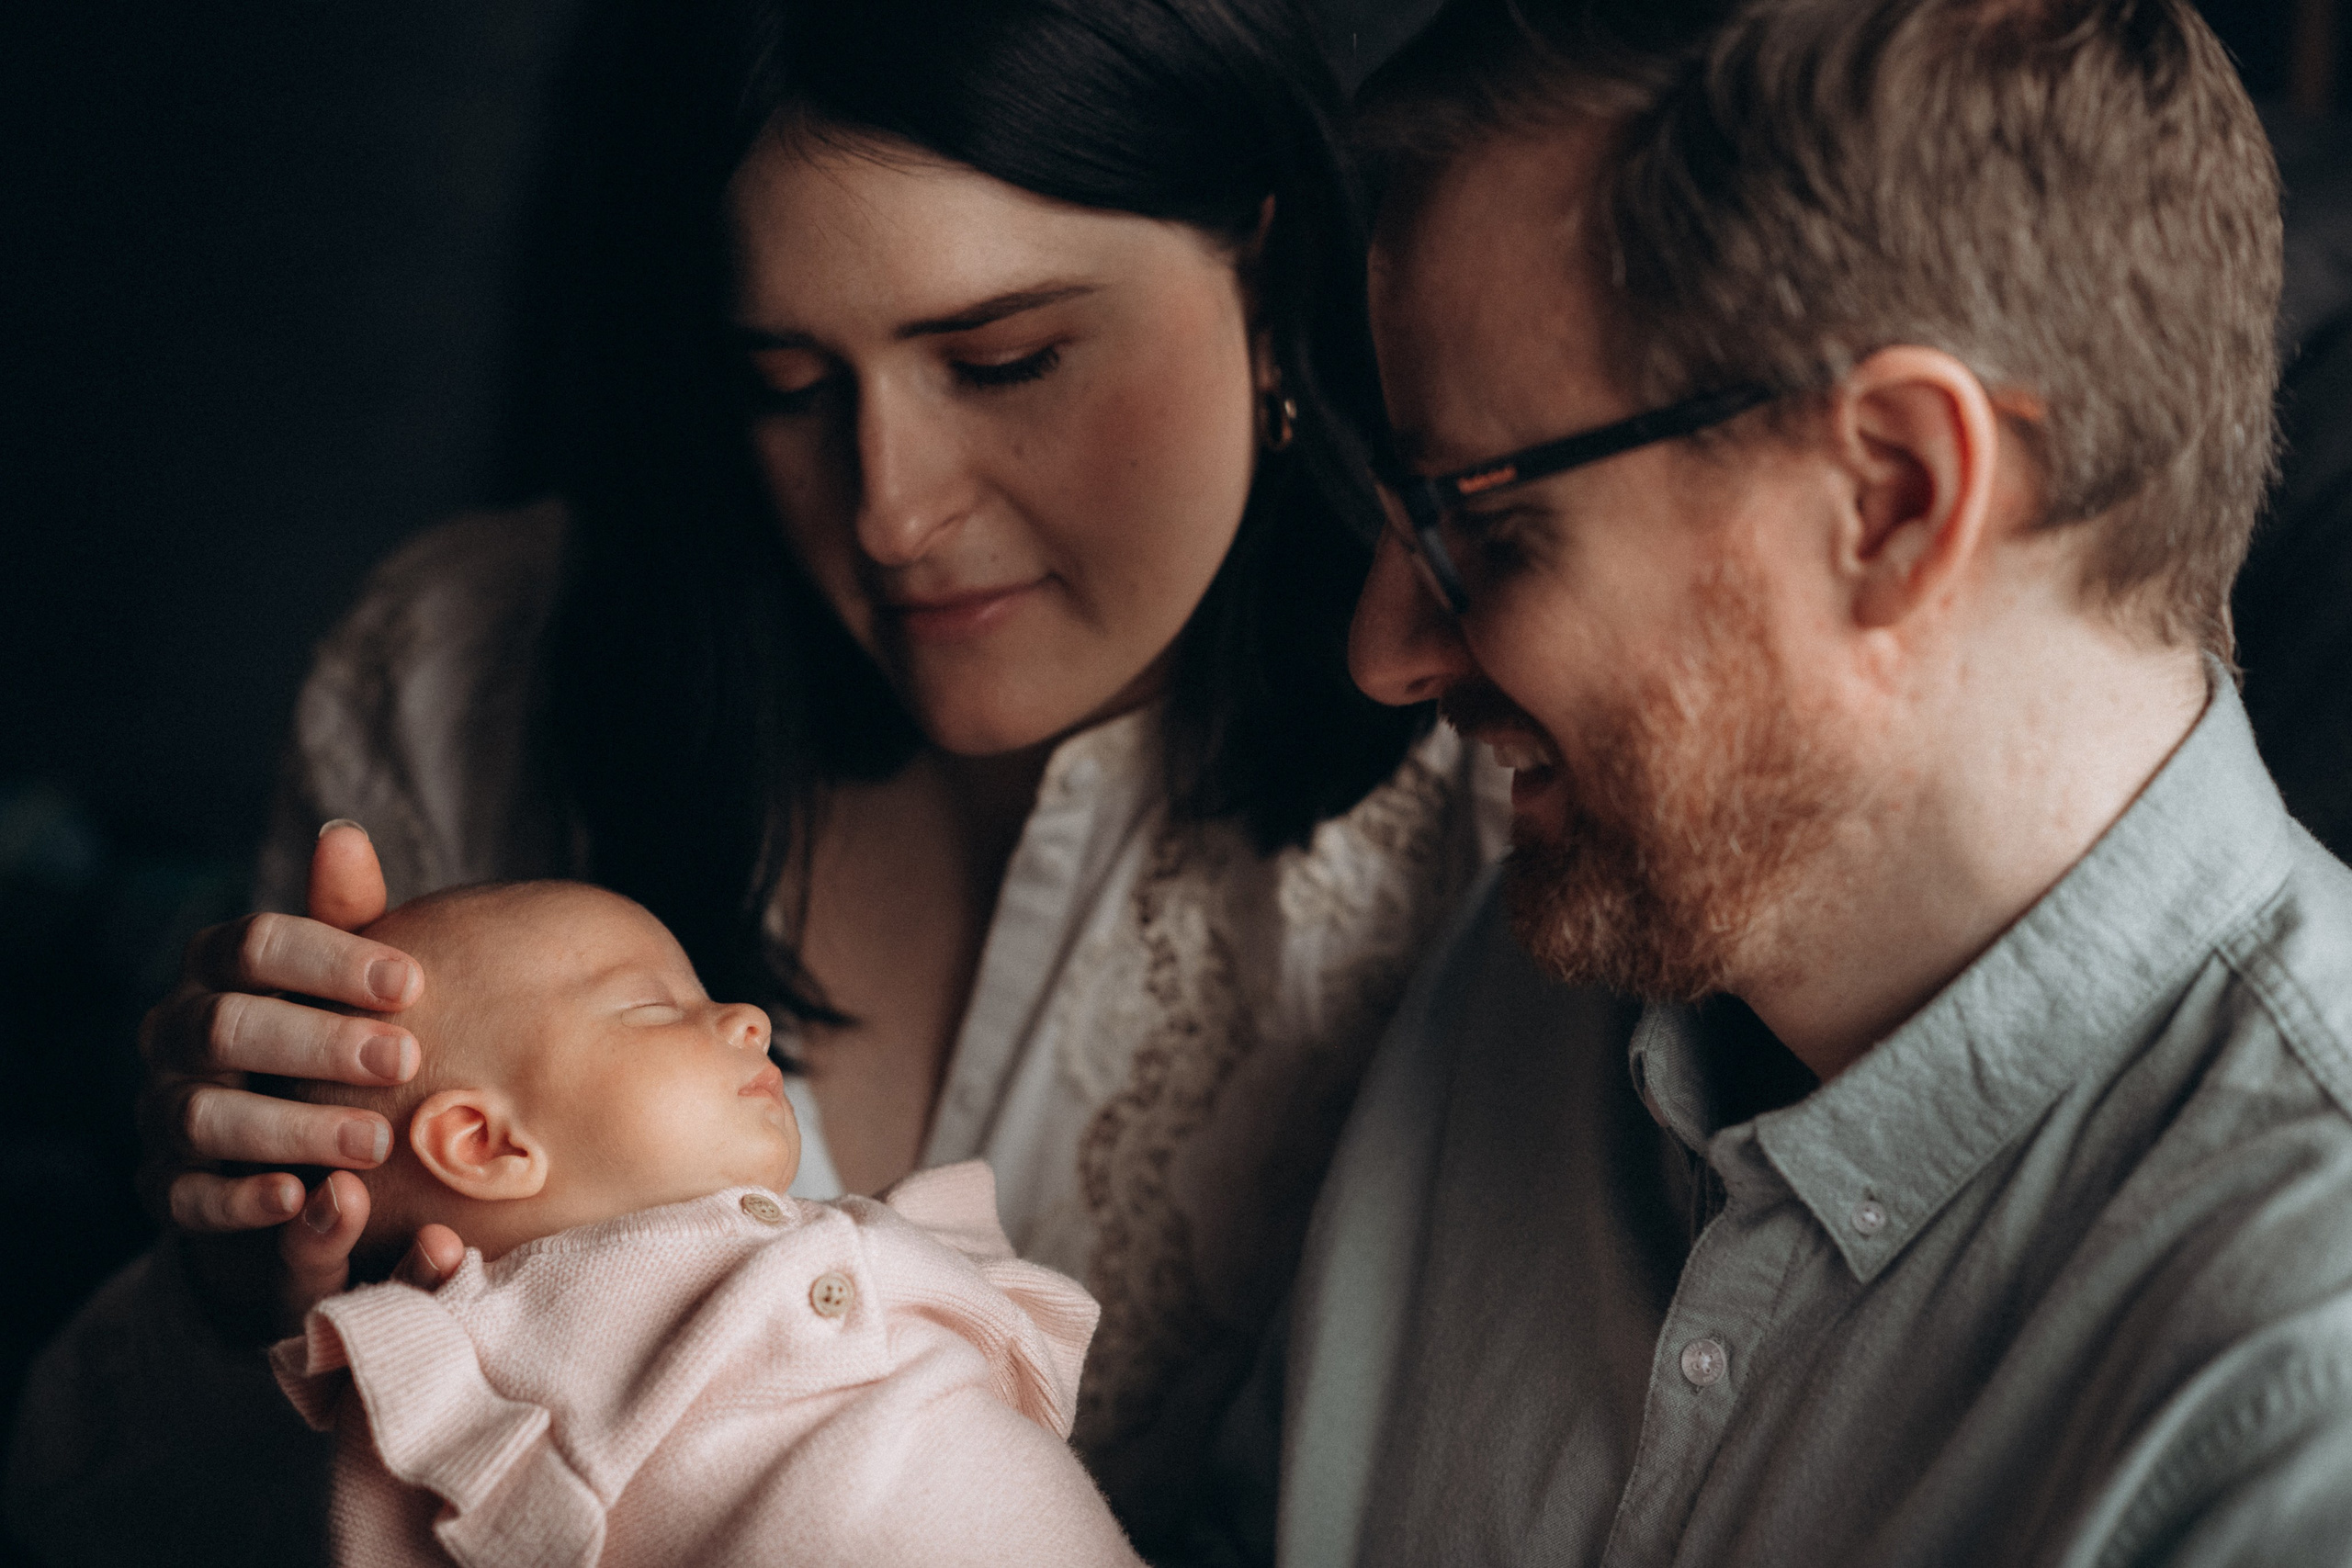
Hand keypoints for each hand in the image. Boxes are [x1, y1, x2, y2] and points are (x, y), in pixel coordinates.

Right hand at [137, 821, 458, 1331]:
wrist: (294, 1138)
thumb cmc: (332, 1032)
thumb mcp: (344, 978)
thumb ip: (346, 918)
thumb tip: (342, 835)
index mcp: (217, 969)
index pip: (254, 944)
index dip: (330, 958)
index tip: (412, 981)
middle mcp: (176, 1033)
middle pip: (226, 1027)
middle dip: (318, 1043)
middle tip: (404, 1060)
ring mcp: (163, 1110)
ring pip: (203, 1115)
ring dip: (292, 1128)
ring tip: (378, 1141)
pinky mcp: (165, 1186)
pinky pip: (185, 1197)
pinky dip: (239, 1200)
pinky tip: (299, 1199)